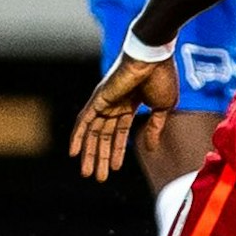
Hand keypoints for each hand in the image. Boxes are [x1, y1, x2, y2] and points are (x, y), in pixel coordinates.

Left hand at [69, 51, 179, 180]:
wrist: (154, 58)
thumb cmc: (161, 77)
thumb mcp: (163, 108)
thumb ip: (155, 128)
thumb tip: (150, 149)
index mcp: (129, 106)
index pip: (119, 134)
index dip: (117, 152)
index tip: (115, 169)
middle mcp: (113, 105)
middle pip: (103, 137)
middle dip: (100, 157)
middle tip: (97, 177)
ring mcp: (104, 102)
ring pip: (92, 133)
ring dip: (89, 154)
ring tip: (88, 174)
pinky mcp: (97, 99)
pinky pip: (82, 121)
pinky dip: (76, 136)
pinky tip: (73, 153)